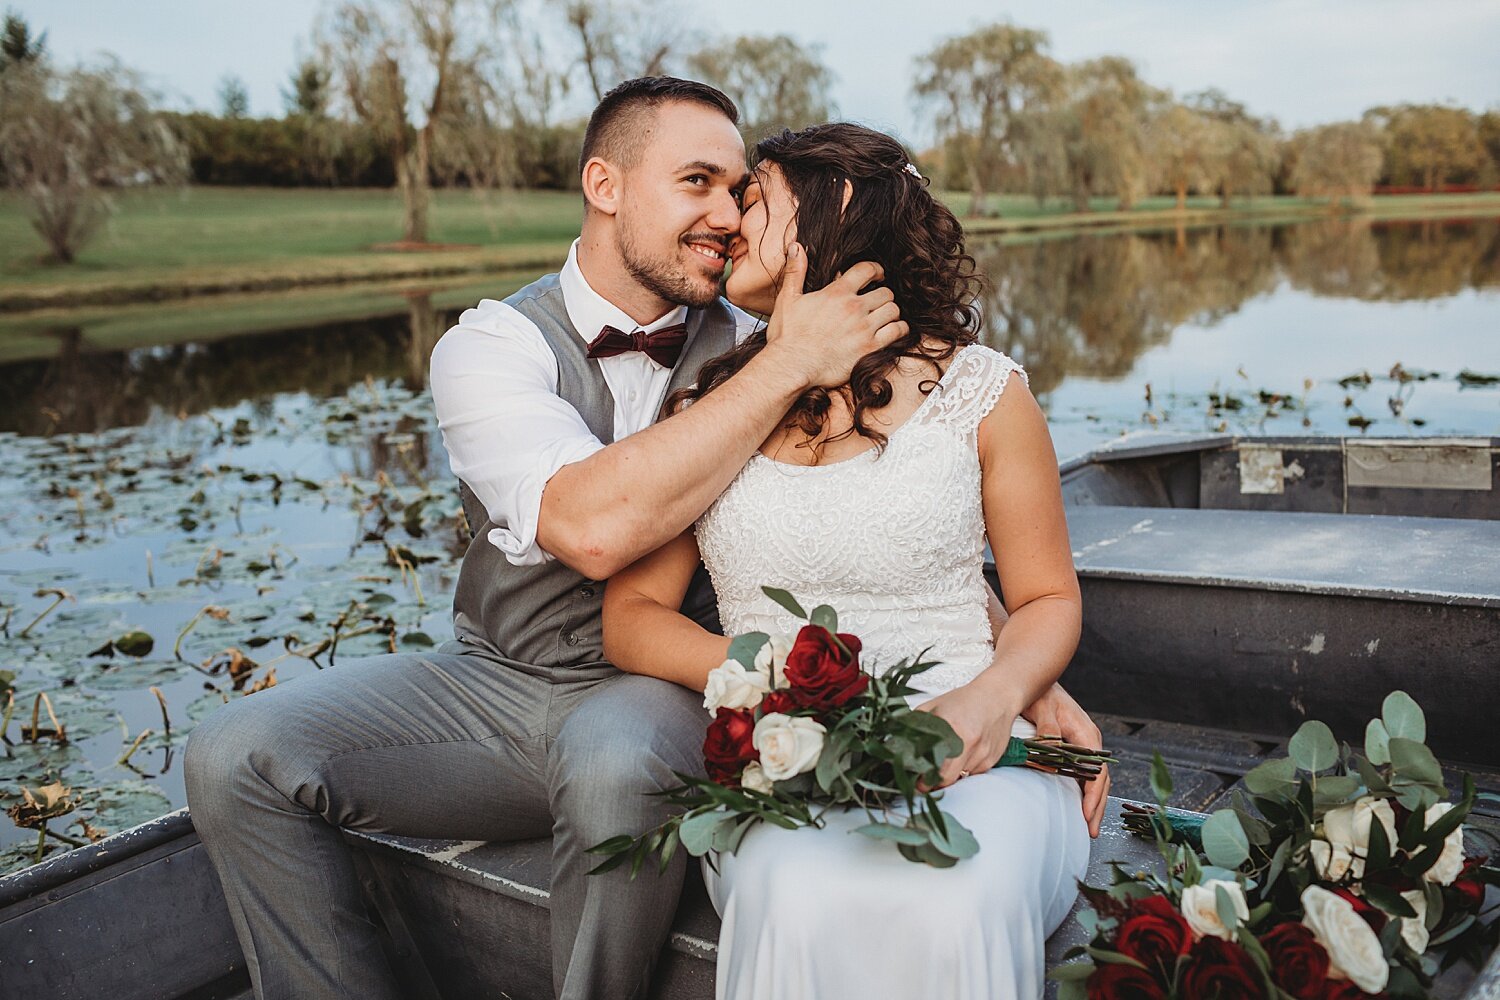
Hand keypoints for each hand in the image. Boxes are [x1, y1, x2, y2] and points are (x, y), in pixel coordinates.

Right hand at [762, 243, 908, 388]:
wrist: (792, 365)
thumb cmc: (788, 335)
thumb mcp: (788, 299)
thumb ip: (795, 271)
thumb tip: (796, 246)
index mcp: (837, 292)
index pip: (867, 270)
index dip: (876, 270)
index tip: (878, 275)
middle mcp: (854, 307)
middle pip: (885, 292)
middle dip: (883, 295)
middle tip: (878, 302)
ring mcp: (864, 328)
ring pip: (893, 310)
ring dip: (891, 312)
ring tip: (884, 317)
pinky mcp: (870, 347)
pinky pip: (898, 332)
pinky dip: (900, 329)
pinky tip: (894, 331)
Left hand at [913, 685, 1015, 792]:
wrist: (999, 697)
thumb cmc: (966, 701)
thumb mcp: (934, 706)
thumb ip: (915, 723)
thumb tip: (895, 742)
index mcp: (950, 726)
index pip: (932, 763)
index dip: (923, 778)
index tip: (916, 782)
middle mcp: (968, 742)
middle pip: (947, 779)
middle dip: (934, 783)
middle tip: (926, 780)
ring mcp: (982, 753)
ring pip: (960, 778)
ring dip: (951, 774)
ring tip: (947, 759)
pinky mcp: (991, 760)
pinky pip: (973, 773)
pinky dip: (964, 769)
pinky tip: (964, 753)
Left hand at [1021, 682, 1108, 837]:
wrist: (1036, 679)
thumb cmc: (1040, 694)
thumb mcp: (1043, 710)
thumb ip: (1048, 733)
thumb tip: (1052, 762)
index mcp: (1086, 734)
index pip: (1096, 771)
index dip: (1092, 795)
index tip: (1086, 814)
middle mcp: (1090, 741)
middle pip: (1100, 780)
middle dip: (1096, 806)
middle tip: (1090, 831)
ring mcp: (1084, 744)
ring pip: (1095, 778)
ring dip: (1093, 801)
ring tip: (1088, 824)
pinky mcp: (1075, 746)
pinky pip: (1085, 772)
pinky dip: (1085, 790)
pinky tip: (1080, 804)